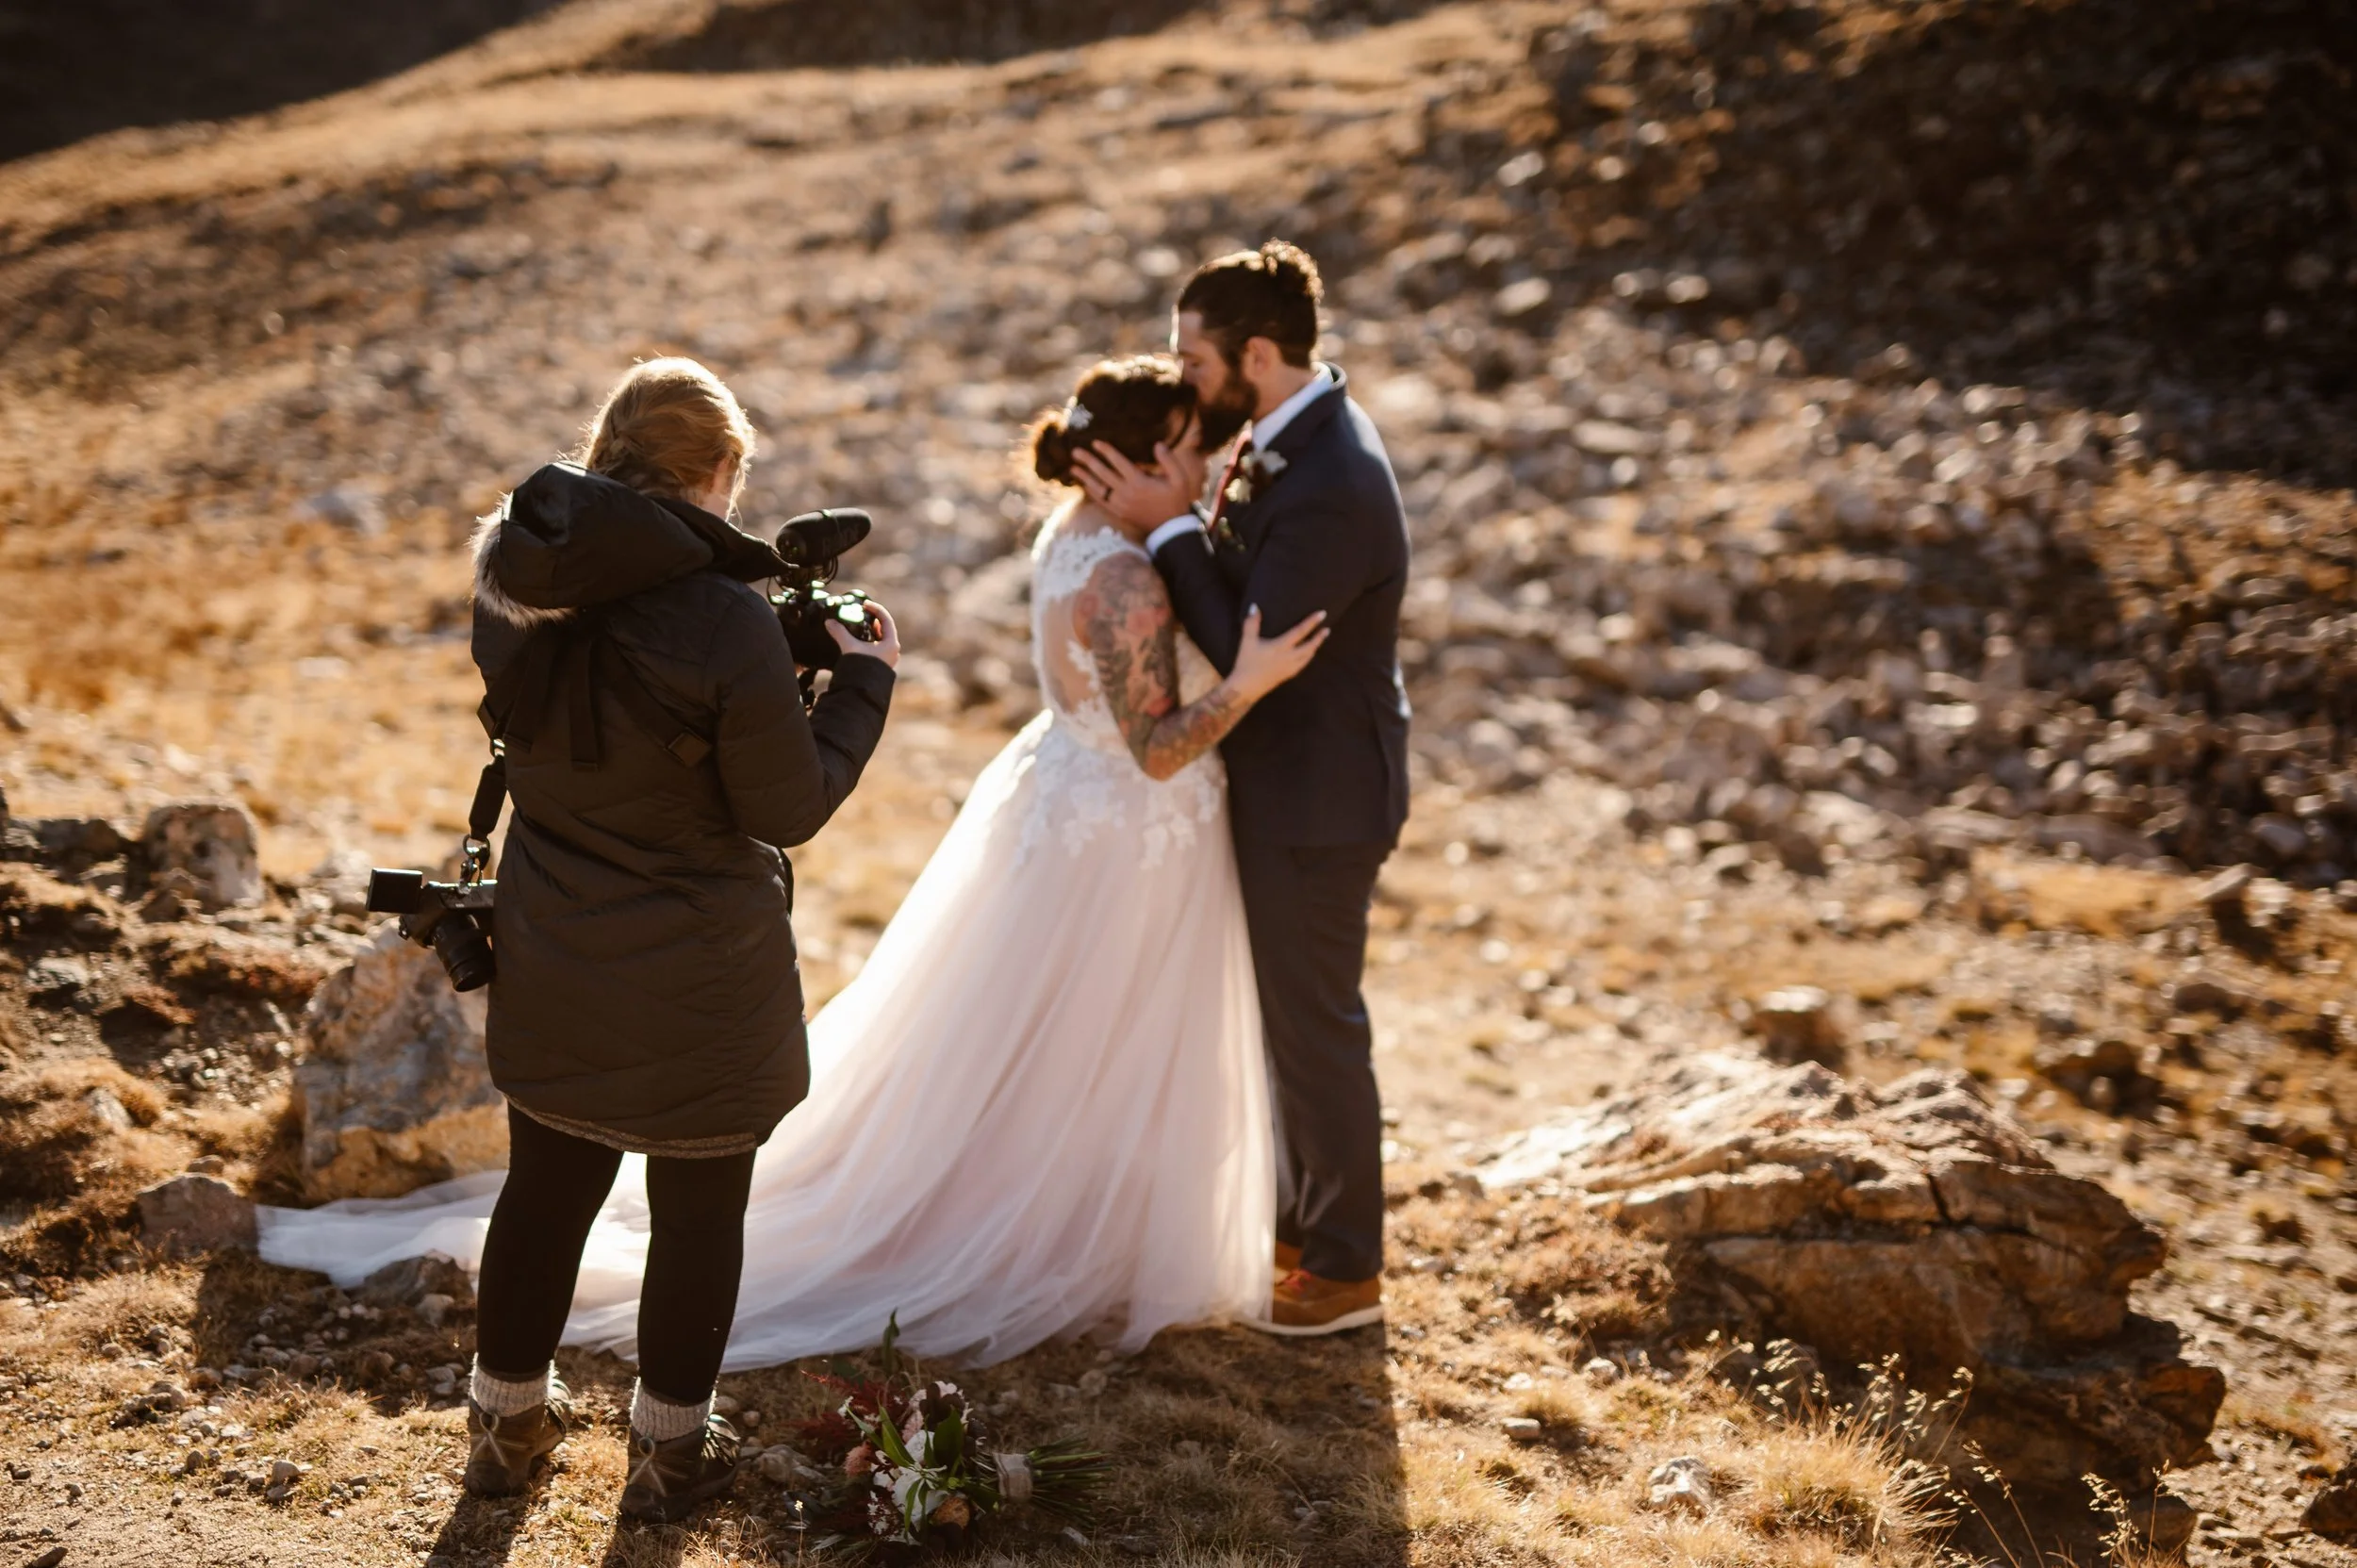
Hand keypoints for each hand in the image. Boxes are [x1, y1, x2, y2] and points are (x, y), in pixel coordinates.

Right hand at [830, 601, 900, 669]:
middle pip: (884, 629)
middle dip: (872, 620)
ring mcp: (888, 659)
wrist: (862, 691)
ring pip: (881, 639)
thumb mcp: (850, 647)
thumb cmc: (861, 668)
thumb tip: (829, 622)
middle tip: (862, 614)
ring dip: (871, 631)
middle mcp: (892, 651)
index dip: (875, 609)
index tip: (864, 604)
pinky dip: (869, 642)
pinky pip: (877, 648)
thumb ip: (840, 633)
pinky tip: (859, 642)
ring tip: (859, 626)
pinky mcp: (881, 665)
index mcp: (891, 643)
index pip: (886, 619)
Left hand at [1068, 440, 1206, 540]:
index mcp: (1140, 482)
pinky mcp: (1119, 512)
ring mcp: (1121, 504)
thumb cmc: (1176, 500)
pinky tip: (1084, 484)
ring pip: (1098, 488)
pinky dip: (1091, 492)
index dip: (1106, 451)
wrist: (1171, 528)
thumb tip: (1157, 444)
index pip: (1119, 463)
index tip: (1095, 442)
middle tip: (1075, 451)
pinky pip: (1101, 501)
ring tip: (1072, 468)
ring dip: (1085, 477)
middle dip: (1089, 461)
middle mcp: (1127, 493)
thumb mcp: (1180, 480)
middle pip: (1103, 474)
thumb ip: (1169, 461)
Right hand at [1226, 605, 1328, 700]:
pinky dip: (1308, 658)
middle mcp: (1289, 657)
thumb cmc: (1246, 663)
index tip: (1322, 614)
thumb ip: (1252, 623)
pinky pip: (1302, 665)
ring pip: (1307, 657)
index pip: (1300, 631)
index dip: (1312, 622)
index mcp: (1281, 647)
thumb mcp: (1247, 641)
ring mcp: (1290, 668)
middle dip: (1319, 638)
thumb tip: (1255, 606)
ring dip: (1315, 648)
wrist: (1246, 688)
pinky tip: (1307, 656)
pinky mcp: (1287, 676)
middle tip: (1327, 630)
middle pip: (1309, 646)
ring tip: (1319, 641)